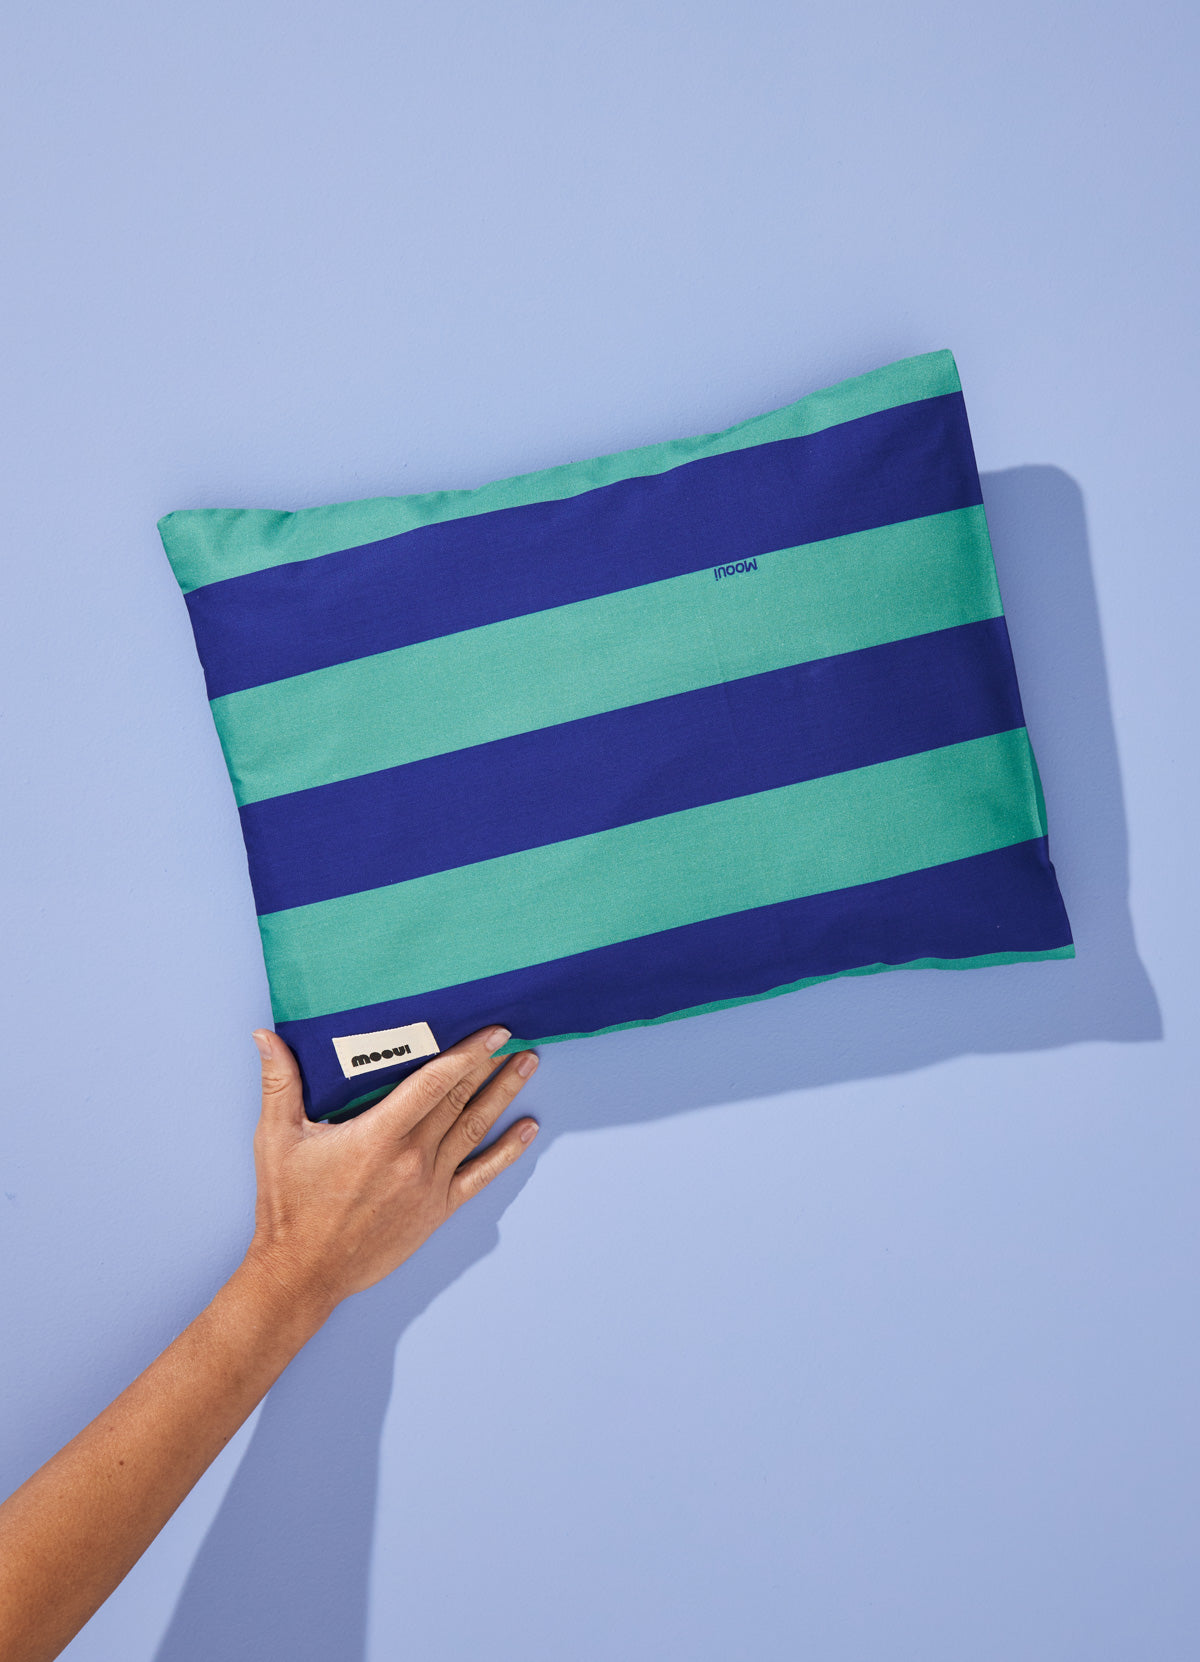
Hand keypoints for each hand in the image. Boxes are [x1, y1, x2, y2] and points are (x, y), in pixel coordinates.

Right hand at [243, 1025, 538, 1318]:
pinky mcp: (436, 1210)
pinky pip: (480, 1175)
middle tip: (517, 1034)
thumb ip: (279, 1084)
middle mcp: (411, 1157)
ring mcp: (428, 1185)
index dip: (466, 1053)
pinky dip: (507, 1151)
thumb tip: (266, 1037)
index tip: (493, 1030)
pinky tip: (528, 1129)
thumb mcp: (277, 1139)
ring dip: (504, 1094)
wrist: (303, 1272)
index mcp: (378, 1135)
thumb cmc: (289, 1206)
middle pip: (459, 1100)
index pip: (433, 1083)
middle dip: (489, 1064)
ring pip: (474, 1129)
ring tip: (528, 1065)